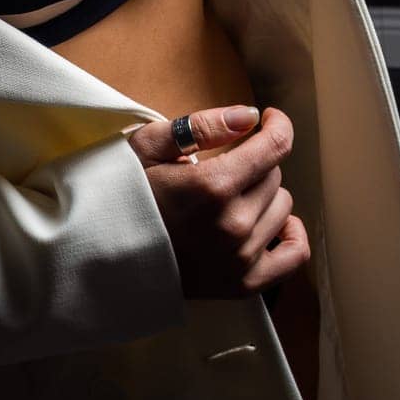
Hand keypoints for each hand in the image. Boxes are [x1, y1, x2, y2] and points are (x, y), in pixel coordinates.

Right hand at [127, 104, 309, 299]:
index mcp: (213, 186)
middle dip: (253, 163)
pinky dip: (290, 234)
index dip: (278, 125)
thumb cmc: (124, 193)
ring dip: (263, 195)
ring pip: (283, 208)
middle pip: (274, 175)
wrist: (104, 252)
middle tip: (222, 165)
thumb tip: (250, 115)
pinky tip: (273, 222)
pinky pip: (294, 254)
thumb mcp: (149, 146)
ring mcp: (241, 258)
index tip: (270, 118)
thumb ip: (202, 126)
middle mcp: (233, 224)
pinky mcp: (243, 284)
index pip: (275, 147)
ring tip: (231, 196)